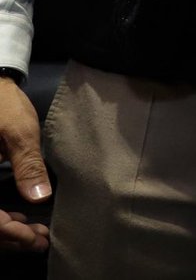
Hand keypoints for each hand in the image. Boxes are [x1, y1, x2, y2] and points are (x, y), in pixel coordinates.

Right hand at [0, 78, 48, 252]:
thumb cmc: (2, 105)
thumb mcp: (17, 132)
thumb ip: (27, 164)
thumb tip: (38, 197)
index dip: (9, 234)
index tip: (35, 238)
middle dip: (9, 238)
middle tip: (41, 241)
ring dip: (6, 231)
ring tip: (36, 234)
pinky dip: (0, 219)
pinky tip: (20, 220)